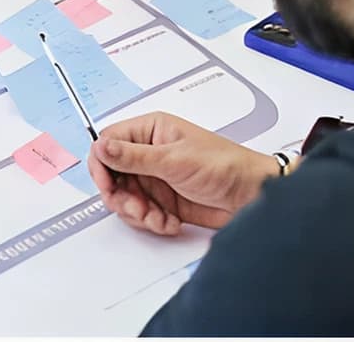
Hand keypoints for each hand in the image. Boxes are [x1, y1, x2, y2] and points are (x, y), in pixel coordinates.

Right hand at [88, 112, 277, 235]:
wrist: (253, 197)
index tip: (107, 186)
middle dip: (121, 197)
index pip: (108, 143)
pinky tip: (170, 223)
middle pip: (112, 175)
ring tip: (157, 219)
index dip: (101, 165)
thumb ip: (133, 156)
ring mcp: (154, 177)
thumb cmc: (224, 166)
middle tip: (138, 209)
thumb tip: (100, 146)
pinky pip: (141, 213)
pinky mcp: (162, 200)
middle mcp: (147, 153)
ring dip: (137, 213)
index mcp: (149, 131)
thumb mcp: (175, 160)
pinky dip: (151, 222)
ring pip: (124, 197)